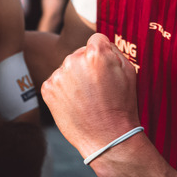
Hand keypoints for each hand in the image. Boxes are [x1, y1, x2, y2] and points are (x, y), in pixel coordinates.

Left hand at [41, 33, 139, 160]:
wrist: (108, 137)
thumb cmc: (122, 105)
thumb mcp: (129, 71)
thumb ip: (113, 50)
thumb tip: (100, 42)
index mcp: (96, 53)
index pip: (96, 39)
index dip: (102, 53)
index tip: (104, 68)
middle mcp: (74, 60)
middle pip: (79, 54)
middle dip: (86, 65)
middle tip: (97, 88)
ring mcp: (59, 75)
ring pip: (67, 68)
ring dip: (74, 77)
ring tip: (87, 98)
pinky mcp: (48, 89)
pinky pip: (56, 81)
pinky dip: (63, 90)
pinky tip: (75, 103)